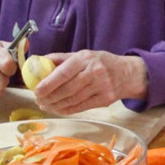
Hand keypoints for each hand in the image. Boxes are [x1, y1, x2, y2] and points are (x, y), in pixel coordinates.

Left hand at [32, 50, 148, 112]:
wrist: (127, 74)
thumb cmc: (101, 63)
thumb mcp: (83, 54)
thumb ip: (61, 59)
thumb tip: (38, 63)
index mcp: (85, 59)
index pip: (63, 72)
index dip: (48, 83)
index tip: (36, 90)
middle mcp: (95, 72)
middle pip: (67, 89)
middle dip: (49, 97)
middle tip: (38, 100)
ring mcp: (101, 87)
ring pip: (73, 100)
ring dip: (55, 105)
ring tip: (45, 105)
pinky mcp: (105, 100)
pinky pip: (81, 107)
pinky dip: (67, 110)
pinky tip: (58, 109)